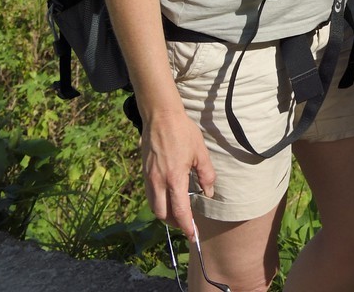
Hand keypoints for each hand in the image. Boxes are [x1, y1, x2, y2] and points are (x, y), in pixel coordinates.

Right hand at [139, 108, 214, 238]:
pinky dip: (158, 202)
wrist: (161, 117)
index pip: (180, 211)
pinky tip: (168, 196)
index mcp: (174, 179)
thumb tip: (208, 193)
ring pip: (153, 206)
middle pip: (162, 214)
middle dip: (174, 223)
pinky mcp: (144, 172)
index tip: (192, 236)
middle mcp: (158, 182)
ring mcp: (149, 177)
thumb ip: (206, 176)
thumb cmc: (183, 133)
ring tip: (178, 212)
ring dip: (164, 213)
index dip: (187, 226)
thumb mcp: (201, 153)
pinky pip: (150, 194)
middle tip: (186, 223)